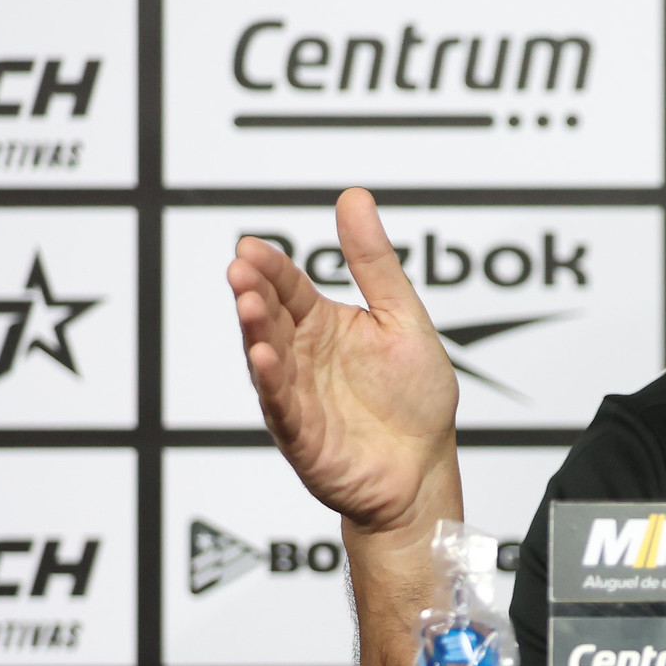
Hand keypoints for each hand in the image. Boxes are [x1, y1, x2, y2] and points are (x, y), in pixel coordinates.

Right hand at [226, 187, 460, 533]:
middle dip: (254, 293)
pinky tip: (263, 359)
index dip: (272, 267)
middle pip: (270, 317)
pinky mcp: (302, 435)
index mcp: (324, 325)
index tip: (252, 246)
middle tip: (242, 268)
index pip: (289, 287)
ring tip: (248, 304)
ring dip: (254, 331)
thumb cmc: (414, 397)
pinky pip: (281, 405)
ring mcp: (297, 395)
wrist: (424, 468)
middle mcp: (302, 357)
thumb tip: (353, 197)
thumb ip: (374, 262)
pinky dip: (271, 383)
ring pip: (267, 357)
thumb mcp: (402, 317)